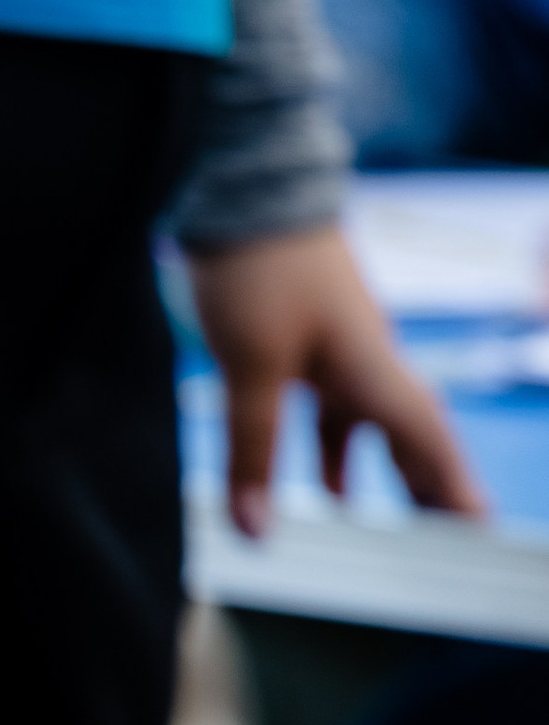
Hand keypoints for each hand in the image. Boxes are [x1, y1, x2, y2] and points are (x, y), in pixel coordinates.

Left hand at [184, 225, 489, 537]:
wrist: (246, 180)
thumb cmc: (259, 264)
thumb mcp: (248, 366)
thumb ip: (252, 450)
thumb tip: (254, 530)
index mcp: (371, 365)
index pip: (426, 439)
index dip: (451, 486)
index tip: (478, 529)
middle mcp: (369, 358)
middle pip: (411, 436)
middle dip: (428, 491)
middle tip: (444, 545)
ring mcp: (341, 347)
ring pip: (373, 426)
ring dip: (381, 476)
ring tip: (383, 530)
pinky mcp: (308, 338)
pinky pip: (335, 409)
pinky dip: (333, 450)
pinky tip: (321, 484)